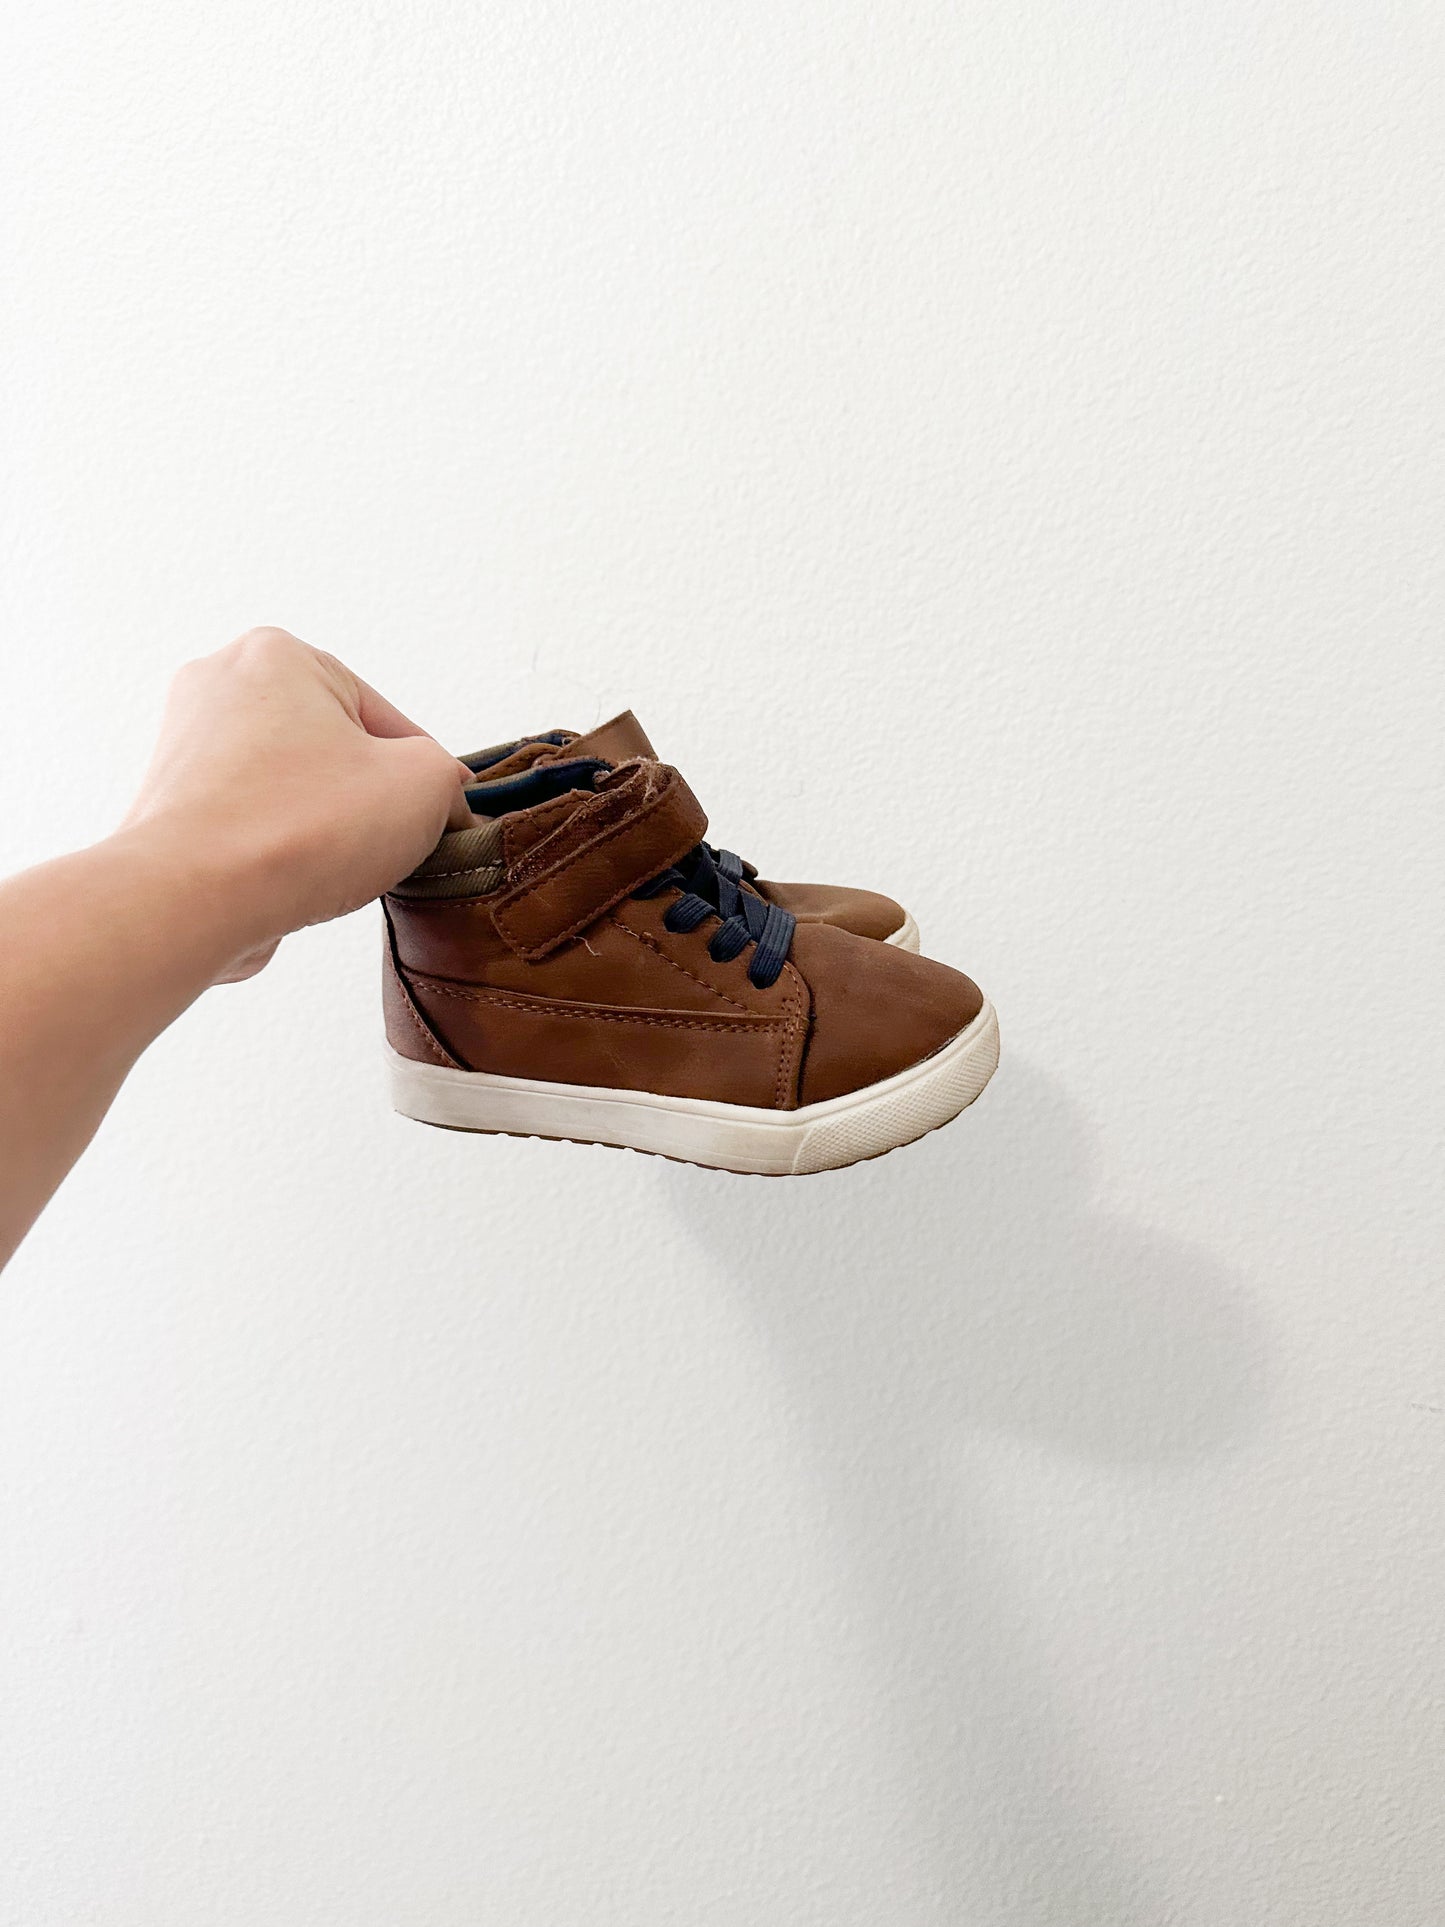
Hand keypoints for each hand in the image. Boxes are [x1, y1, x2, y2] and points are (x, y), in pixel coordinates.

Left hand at [118, 628, 471, 980]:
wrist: (191, 899)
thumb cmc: (295, 831)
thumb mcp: (424, 786)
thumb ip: (447, 776)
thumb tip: (439, 798)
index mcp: (279, 654)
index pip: (385, 717)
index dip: (421, 776)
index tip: (433, 817)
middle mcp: (221, 685)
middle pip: (335, 748)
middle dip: (364, 797)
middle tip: (379, 841)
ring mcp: (188, 744)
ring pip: (294, 788)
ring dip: (323, 827)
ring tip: (328, 864)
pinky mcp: (172, 802)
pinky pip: (253, 823)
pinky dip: (277, 849)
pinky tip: (289, 878)